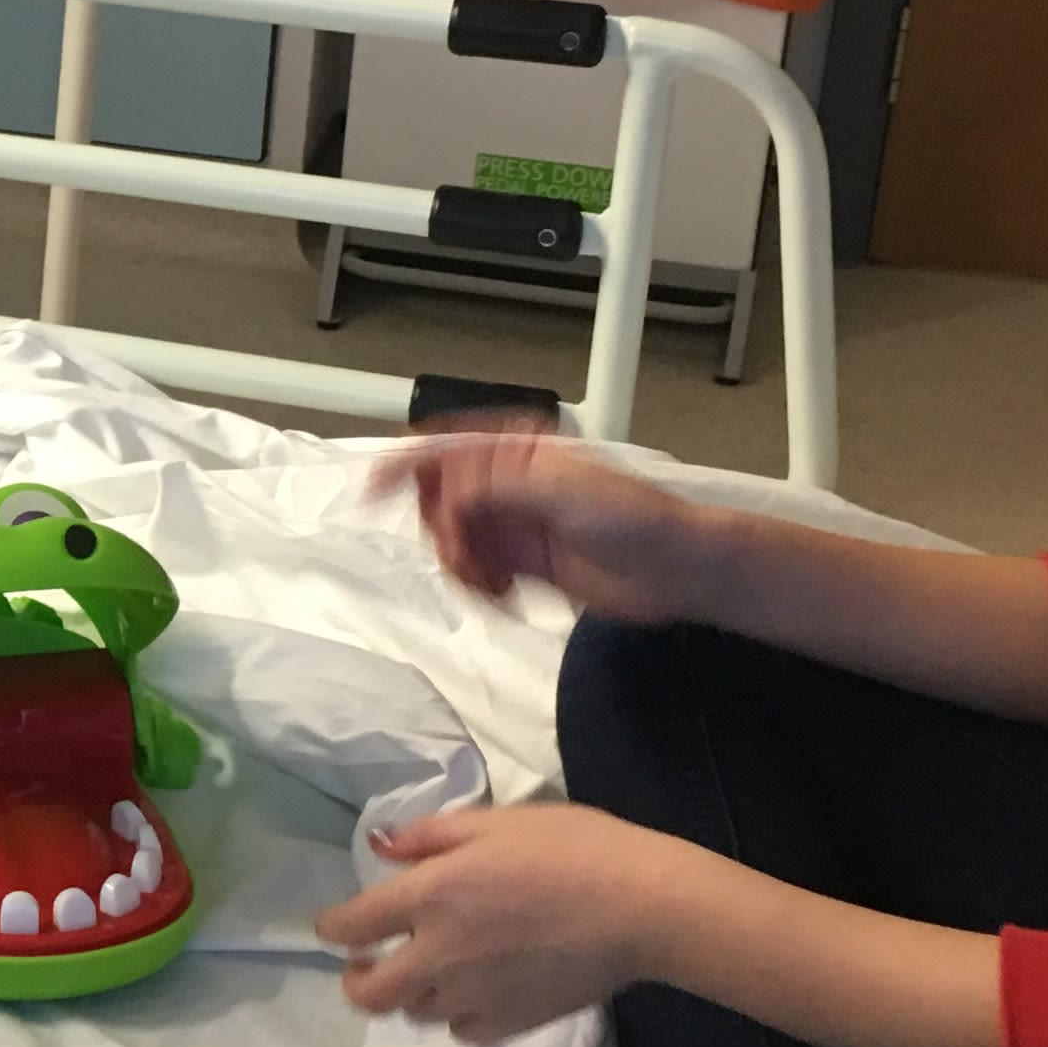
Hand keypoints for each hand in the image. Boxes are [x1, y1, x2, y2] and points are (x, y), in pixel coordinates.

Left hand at [314, 802, 695, 1046]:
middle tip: (365, 964)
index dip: (333, 927)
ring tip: (429, 971)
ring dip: (412, 993)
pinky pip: (462, 1031)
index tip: (337, 926)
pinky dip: (457, 1016)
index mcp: (430, 896)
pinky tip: (473, 994)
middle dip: (356, 979)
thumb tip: (380, 846)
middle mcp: (439, 954)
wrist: (640, 907)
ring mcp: (474, 996)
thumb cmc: (571, 848)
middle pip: (369, 993)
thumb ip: (429, 836)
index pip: (351, 925)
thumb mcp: (494, 821)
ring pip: (416, 1012)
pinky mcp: (511, 1023)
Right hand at [386, 434, 718, 621]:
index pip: (445, 450)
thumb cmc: (633, 516)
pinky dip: (479, 588)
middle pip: (441, 501)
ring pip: (455, 542)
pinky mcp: (523, 565)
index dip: (404, 464)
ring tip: (493, 583)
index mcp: (517, 452)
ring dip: (462, 566)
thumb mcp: (557, 487)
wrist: (675, 570)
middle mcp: (509, 485)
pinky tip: (504, 596)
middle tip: (466, 554)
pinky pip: (476, 573)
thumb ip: (494, 485)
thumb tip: (447, 493)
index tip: (372, 489)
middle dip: (444, 531)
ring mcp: (515, 526)